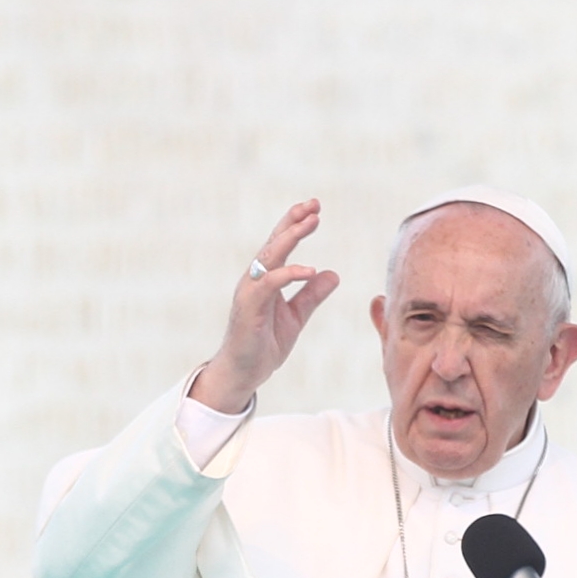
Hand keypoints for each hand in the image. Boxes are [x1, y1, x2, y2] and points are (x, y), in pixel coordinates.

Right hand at [191, 199, 340, 412]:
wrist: (244, 372)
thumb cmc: (264, 344)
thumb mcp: (296, 316)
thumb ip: (311, 295)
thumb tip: (332, 274)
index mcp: (266, 278)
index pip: (281, 244)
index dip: (296, 224)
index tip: (315, 208)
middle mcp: (255, 279)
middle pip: (275, 242)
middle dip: (294, 221)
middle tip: (314, 204)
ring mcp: (250, 291)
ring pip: (270, 256)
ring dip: (291, 237)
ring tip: (311, 222)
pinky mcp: (249, 306)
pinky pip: (268, 283)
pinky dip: (288, 274)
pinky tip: (309, 269)